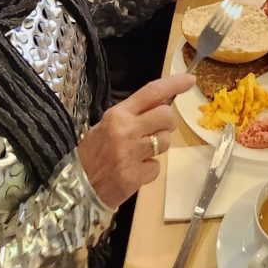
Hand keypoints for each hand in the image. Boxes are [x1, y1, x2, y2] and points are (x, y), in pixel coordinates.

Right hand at [77, 73, 194, 208]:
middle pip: (167, 115)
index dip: (174, 84)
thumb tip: (164, 102)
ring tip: (141, 152)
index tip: (191, 80)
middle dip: (169, 122)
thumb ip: (134, 113)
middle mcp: (126, 130)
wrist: (76, 187)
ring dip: (159, 146)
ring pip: (165, 142)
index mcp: (118, 114)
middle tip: (160, 129)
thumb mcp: (108, 124)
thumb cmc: (94, 152)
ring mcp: (131, 154)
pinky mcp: (134, 176)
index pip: (152, 92)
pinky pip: (156, 167)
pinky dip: (149, 169)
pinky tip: (136, 171)